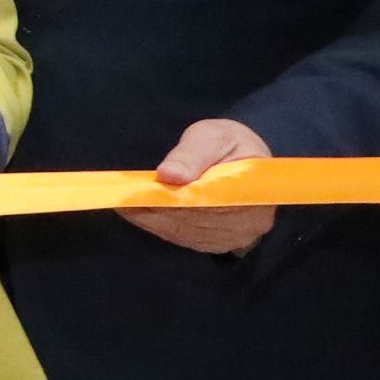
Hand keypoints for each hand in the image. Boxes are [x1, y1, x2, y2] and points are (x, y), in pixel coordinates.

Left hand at [128, 118, 275, 252]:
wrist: (246, 158)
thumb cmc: (230, 143)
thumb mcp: (213, 136)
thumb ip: (191, 154)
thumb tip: (168, 176)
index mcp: (257, 193)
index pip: (207, 203)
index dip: (170, 200)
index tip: (137, 195)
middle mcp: (251, 224)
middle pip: (194, 222)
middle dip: (155, 211)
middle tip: (122, 200)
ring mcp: (236, 238)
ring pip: (186, 233)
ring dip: (153, 220)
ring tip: (126, 205)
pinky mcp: (220, 243)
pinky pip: (185, 238)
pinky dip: (161, 227)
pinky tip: (141, 215)